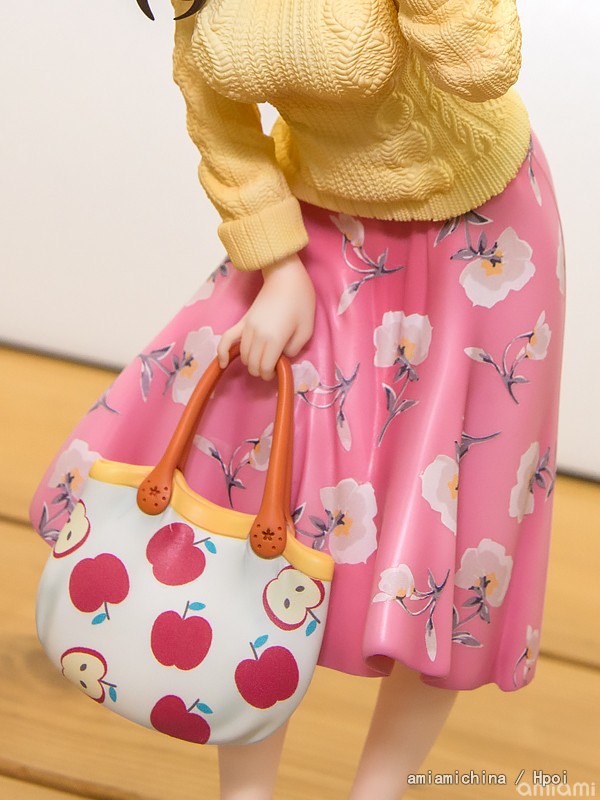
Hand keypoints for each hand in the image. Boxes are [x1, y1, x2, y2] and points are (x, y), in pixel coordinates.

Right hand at [217, 253, 315, 380]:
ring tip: (262, 359)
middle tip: (273, 364)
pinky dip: (222, 352)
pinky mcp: (242, 321)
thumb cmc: (301, 301)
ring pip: (243, 356)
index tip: (279, 369)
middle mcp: (257, 336)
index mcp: (274, 339)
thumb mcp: (307, 329)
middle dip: (261, 370)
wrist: (285, 276)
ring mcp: (247, 328)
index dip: (271, 374)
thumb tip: (282, 355)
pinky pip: (226, 339)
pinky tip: (222, 363)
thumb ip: (294, 349)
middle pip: (252, 364)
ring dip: (251, 363)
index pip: (265, 368)